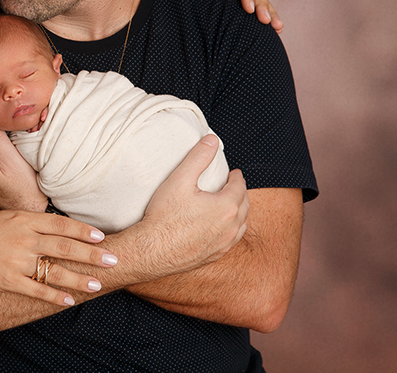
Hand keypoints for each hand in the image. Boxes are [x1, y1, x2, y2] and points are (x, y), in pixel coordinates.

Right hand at [0, 210, 114, 306]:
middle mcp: (23, 239)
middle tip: (113, 259)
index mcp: (23, 220)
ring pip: (55, 271)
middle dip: (92, 254)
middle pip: (64, 247)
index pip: (60, 225)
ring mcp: (16, 260)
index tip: (100, 237)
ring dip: (79, 278)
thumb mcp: (4, 218)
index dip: (82, 231)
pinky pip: (37, 290)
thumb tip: (55, 226)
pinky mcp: (8, 280)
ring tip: (97, 284)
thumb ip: (29, 222)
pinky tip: (69, 301)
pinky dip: (55, 297)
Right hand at [132, 135, 249, 278]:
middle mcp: (231, 227)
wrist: (152, 251)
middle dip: (240, 193)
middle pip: (244, 206)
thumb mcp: (180, 179)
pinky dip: (232, 230)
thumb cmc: (164, 216)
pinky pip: (231, 241)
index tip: (233, 173)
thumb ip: (198, 157)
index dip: (237, 177)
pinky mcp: (214, 256)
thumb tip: (212, 140)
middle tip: (233, 185)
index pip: (239, 187)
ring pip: (241, 225)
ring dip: (239, 213)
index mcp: (226, 207)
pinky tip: (222, 228)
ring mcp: (224, 244)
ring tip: (231, 205)